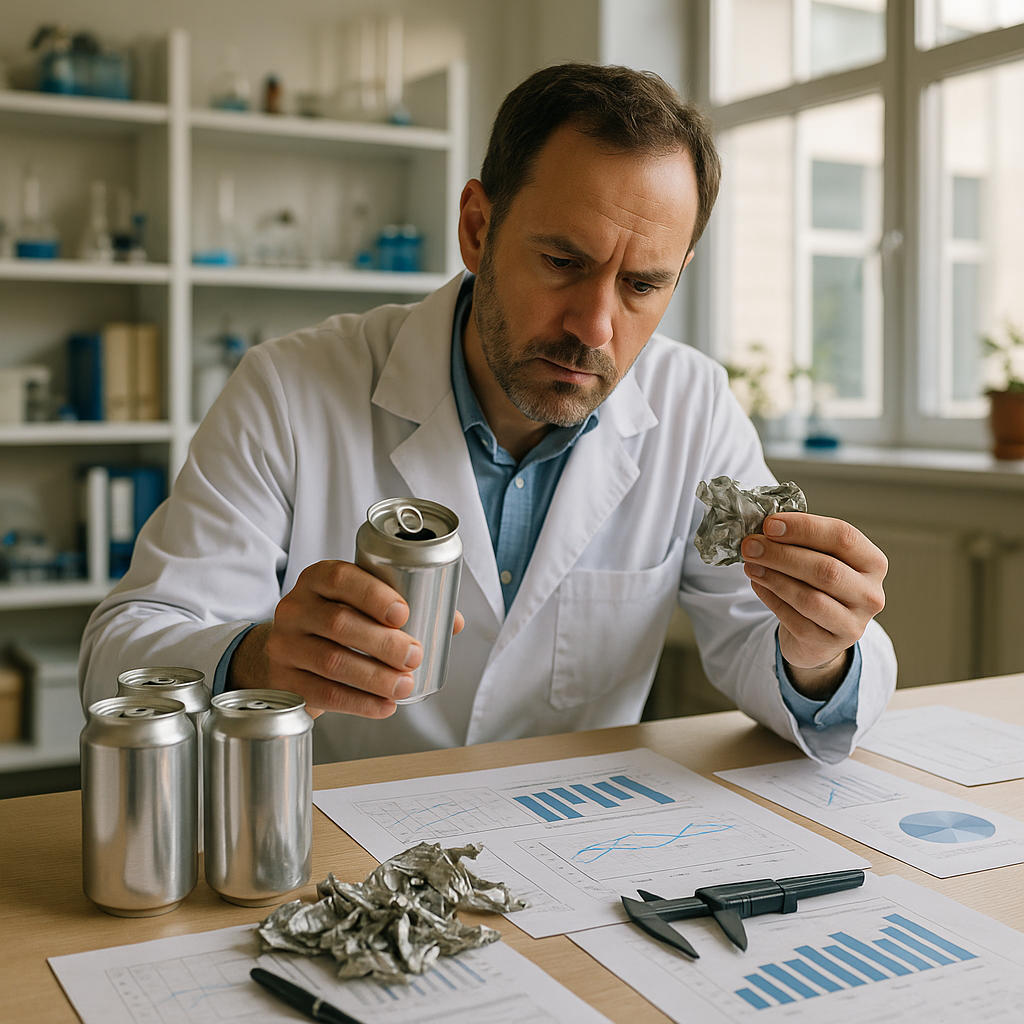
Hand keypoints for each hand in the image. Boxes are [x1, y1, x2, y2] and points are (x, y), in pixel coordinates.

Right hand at [227, 560, 464, 718]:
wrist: (286, 653)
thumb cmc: (335, 622)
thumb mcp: (359, 604)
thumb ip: (403, 607)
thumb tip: (453, 621)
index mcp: (317, 579)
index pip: (341, 579)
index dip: (374, 595)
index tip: (405, 614)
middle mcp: (296, 608)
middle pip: (339, 624)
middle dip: (384, 643)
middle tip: (415, 656)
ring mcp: (285, 645)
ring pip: (332, 661)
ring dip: (375, 677)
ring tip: (404, 685)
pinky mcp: (284, 681)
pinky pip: (323, 694)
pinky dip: (359, 703)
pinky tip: (384, 706)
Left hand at [740, 512, 886, 698]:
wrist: (821, 634)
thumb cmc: (820, 586)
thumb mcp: (821, 558)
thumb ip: (802, 542)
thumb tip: (765, 529)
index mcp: (873, 563)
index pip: (843, 537)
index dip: (804, 528)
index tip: (770, 525)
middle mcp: (870, 594)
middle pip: (825, 569)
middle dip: (782, 555)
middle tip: (750, 546)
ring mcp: (853, 623)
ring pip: (810, 598)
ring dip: (774, 578)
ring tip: (750, 565)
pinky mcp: (828, 644)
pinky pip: (794, 620)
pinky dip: (771, 599)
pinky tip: (758, 584)